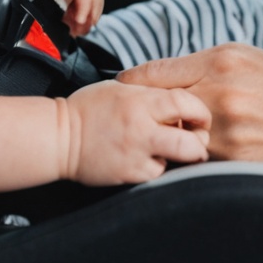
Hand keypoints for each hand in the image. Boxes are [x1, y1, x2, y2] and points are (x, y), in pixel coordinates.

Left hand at [0, 0, 102, 34]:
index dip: (84, 9)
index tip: (78, 22)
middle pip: (95, 1)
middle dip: (87, 18)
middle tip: (75, 32)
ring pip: (92, 5)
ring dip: (84, 20)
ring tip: (72, 32)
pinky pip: (83, 6)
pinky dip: (78, 17)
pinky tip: (69, 25)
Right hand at [59, 80, 210, 184]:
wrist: (61, 137)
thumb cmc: (92, 107)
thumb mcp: (125, 88)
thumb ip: (155, 92)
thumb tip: (186, 102)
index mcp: (141, 101)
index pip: (186, 104)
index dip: (200, 111)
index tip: (200, 116)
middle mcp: (141, 128)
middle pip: (193, 142)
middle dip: (201, 142)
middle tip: (198, 139)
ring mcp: (136, 154)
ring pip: (179, 161)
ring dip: (181, 156)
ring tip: (172, 148)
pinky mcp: (130, 174)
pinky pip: (159, 173)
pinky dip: (160, 166)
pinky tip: (148, 158)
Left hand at [119, 44, 262, 180]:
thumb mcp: (256, 61)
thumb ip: (211, 65)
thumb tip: (172, 74)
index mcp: (222, 60)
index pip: (153, 72)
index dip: (131, 84)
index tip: (122, 91)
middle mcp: (218, 92)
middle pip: (155, 108)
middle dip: (145, 116)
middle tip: (137, 124)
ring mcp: (224, 131)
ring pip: (173, 139)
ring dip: (168, 144)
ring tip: (167, 146)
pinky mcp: (234, 163)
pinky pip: (196, 165)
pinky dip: (192, 165)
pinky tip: (198, 165)